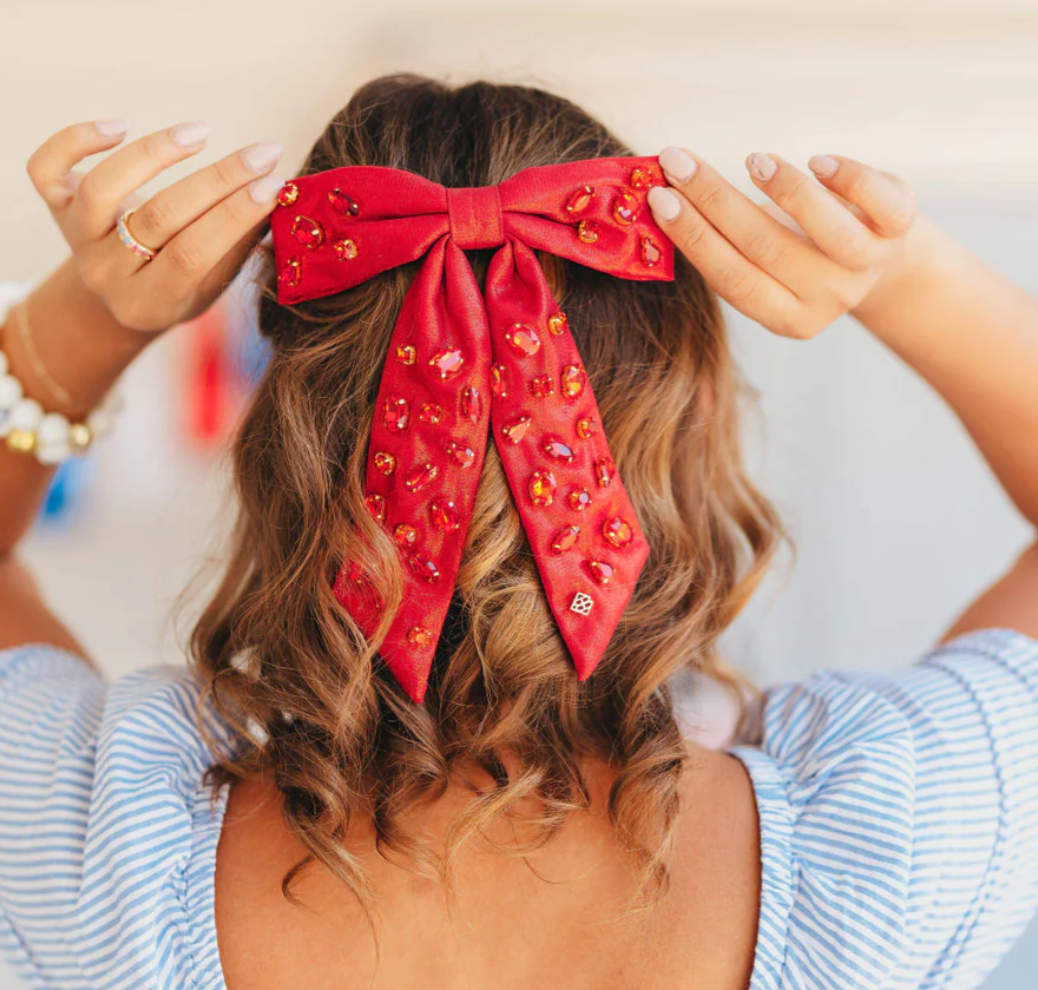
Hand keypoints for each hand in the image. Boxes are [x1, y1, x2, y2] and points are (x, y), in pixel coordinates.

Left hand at [26, 119, 285, 333]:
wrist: (114, 300)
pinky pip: (47, 168)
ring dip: (155, 153)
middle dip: (217, 181)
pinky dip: (76, 139)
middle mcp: (107, 273)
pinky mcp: (56, 207)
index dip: (234, 217)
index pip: (193, 254)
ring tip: (201, 132)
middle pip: (158, 219)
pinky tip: (120, 124)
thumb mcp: (210, 286)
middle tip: (262, 154)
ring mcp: (77, 239)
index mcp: (149, 303)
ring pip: (104, 189)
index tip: (275, 185)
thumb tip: (279, 198)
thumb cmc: (177, 289)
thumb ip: (236, 247)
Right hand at [646, 147, 916, 339]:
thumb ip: (725, 245)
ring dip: (785, 191)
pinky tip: (818, 160)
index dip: (694, 238)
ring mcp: (866, 266)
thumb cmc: (802, 253)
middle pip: (766, 250)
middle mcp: (826, 298)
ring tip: (752, 159)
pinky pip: (881, 203)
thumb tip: (657, 199)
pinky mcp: (899, 228)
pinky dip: (849, 178)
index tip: (659, 197)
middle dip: (715, 202)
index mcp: (786, 316)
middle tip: (676, 162)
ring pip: (826, 232)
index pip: (732, 279)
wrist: (883, 262)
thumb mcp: (765, 265)